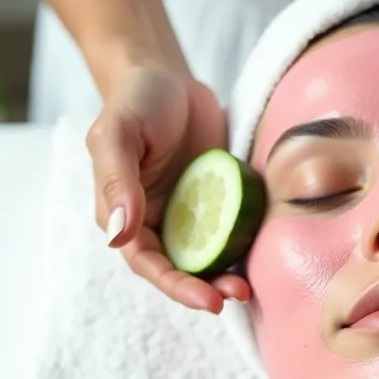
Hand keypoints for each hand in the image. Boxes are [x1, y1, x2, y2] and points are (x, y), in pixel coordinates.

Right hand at [87, 66, 249, 313]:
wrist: (167, 76)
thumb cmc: (135, 101)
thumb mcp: (117, 133)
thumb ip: (117, 180)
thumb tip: (119, 235)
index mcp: (123, 215)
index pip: (147, 262)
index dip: (176, 286)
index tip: (209, 302)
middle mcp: (155, 222)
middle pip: (178, 269)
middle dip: (204, 289)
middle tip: (236, 297)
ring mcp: (188, 213)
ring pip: (205, 257)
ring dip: (224, 275)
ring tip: (249, 288)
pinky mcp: (217, 200)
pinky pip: (230, 230)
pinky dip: (242, 246)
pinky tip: (261, 253)